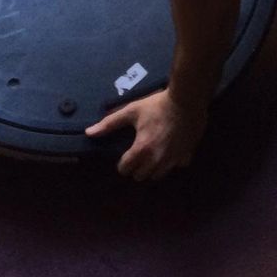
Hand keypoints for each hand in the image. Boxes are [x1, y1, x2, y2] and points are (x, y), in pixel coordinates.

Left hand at [85, 89, 206, 181]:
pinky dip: (172, 162)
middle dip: (136, 168)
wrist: (187, 100)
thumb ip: (109, 123)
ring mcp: (172, 160)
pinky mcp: (186, 156)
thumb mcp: (132, 111)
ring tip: (152, 155)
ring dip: (152, 169)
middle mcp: (156, 160)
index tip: (125, 155)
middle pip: (140, 176)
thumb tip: (89, 133)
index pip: (125, 169)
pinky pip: (176, 167)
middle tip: (138, 154)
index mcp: (141, 149)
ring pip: (157, 176)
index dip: (122, 162)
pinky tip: (171, 151)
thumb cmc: (157, 105)